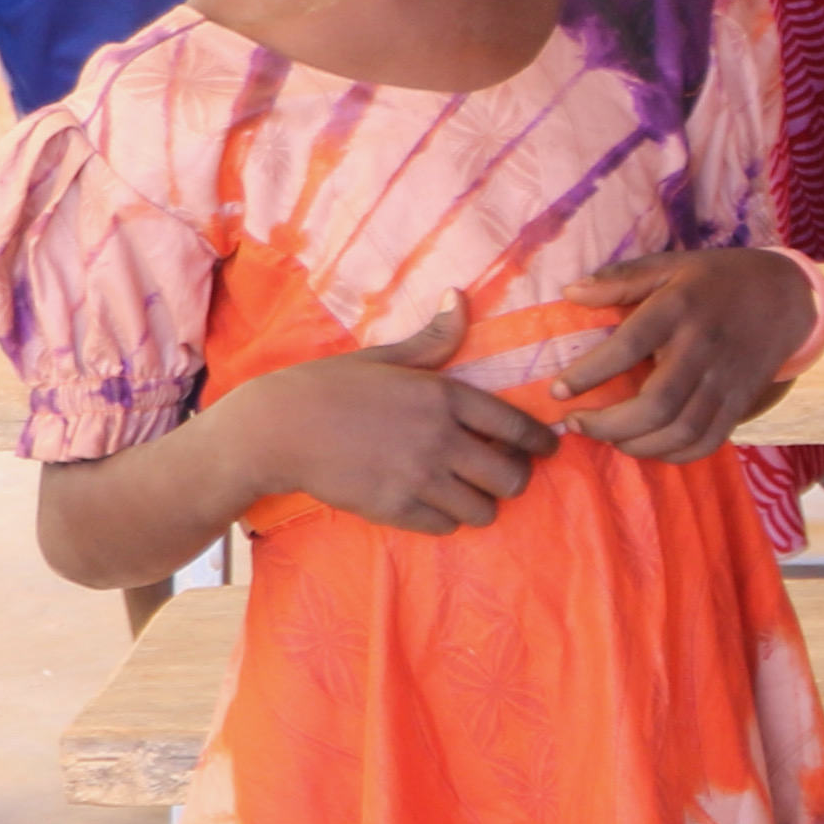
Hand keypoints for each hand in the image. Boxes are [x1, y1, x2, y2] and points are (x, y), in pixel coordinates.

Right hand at [229, 299, 553, 533]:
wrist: (276, 429)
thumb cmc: (331, 387)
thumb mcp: (386, 357)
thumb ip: (434, 338)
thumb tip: (459, 297)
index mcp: (445, 397)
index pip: (518, 427)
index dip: (541, 442)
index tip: (547, 448)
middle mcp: (441, 439)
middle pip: (512, 476)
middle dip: (514, 477)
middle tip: (503, 474)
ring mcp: (419, 478)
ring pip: (484, 509)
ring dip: (482, 503)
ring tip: (469, 493)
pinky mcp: (394, 509)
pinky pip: (446, 526)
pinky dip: (448, 520)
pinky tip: (436, 505)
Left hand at [558, 247, 818, 461]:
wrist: (786, 296)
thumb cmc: (717, 280)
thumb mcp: (671, 265)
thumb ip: (621, 279)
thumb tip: (571, 292)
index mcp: (680, 309)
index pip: (629, 346)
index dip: (589, 374)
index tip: (558, 391)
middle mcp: (703, 348)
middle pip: (656, 404)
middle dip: (608, 425)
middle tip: (577, 423)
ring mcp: (726, 380)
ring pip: (680, 431)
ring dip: (637, 445)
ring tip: (609, 438)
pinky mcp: (740, 402)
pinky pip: (708, 442)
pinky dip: (674, 455)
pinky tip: (649, 447)